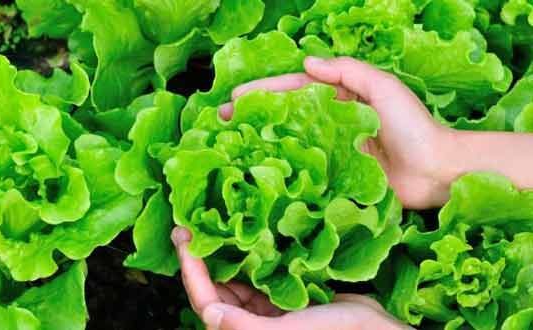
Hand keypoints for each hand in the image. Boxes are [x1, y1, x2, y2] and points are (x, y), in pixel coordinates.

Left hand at [171, 227, 410, 329]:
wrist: (378, 328)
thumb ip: (249, 327)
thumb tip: (208, 314)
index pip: (205, 301)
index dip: (190, 269)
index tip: (183, 235)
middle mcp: (249, 321)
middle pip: (213, 287)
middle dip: (199, 257)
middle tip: (189, 223)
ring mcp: (265, 308)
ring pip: (232, 278)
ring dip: (221, 253)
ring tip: (211, 222)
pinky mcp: (280, 296)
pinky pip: (255, 273)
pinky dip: (246, 254)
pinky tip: (243, 232)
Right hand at [219, 56, 454, 208]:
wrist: (438, 170)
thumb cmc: (414, 126)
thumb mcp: (383, 88)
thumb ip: (347, 72)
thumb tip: (306, 64)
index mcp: (339, 98)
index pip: (292, 91)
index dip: (262, 92)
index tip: (233, 98)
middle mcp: (330, 124)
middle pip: (283, 117)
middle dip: (252, 117)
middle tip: (219, 122)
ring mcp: (331, 152)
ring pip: (289, 144)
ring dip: (260, 143)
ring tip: (230, 148)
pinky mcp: (336, 178)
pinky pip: (305, 173)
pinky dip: (282, 172)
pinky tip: (260, 175)